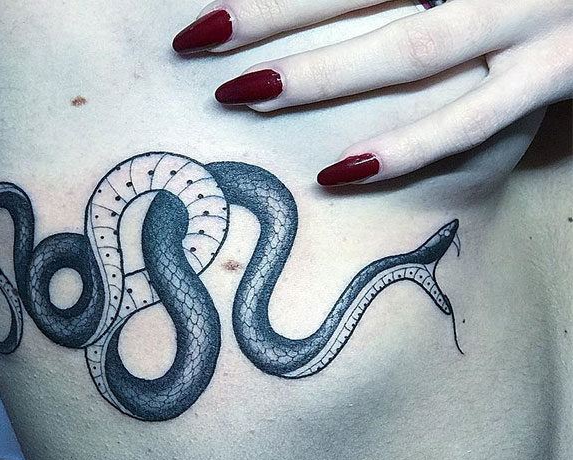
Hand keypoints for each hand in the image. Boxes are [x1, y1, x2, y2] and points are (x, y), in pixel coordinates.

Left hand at [172, 0, 572, 186]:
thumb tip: (359, 3)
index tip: (212, 7)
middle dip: (272, 14)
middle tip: (197, 39)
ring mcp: (532, 18)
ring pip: (410, 50)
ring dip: (320, 74)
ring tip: (242, 96)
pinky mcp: (563, 74)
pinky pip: (472, 121)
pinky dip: (407, 148)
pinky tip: (341, 170)